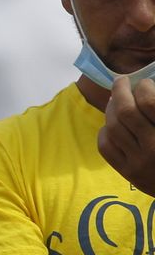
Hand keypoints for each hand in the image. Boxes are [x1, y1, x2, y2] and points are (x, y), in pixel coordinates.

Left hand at [99, 75, 154, 195]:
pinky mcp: (128, 173)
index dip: (143, 87)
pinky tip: (111, 124)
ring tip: (115, 100)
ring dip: (111, 108)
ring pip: (112, 126)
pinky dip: (105, 130)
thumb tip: (147, 85)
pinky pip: (106, 146)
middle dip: (120, 90)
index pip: (149, 103)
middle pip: (126, 112)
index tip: (144, 82)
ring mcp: (139, 163)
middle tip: (121, 81)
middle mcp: (154, 148)